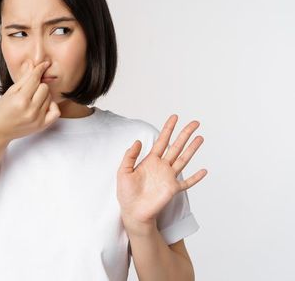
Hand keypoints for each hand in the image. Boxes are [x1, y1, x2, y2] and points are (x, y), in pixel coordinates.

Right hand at [0, 60, 59, 143]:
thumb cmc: (2, 110)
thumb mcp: (10, 92)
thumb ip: (24, 78)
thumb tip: (32, 64)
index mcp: (21, 100)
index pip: (35, 79)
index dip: (39, 70)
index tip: (44, 64)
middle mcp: (31, 110)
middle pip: (44, 88)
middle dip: (37, 86)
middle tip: (29, 91)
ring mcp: (37, 118)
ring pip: (50, 97)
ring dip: (42, 96)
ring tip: (32, 100)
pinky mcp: (42, 125)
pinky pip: (56, 111)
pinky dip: (52, 106)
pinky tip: (43, 106)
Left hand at [116, 114, 208, 229]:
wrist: (132, 211)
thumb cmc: (126, 193)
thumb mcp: (123, 171)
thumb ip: (130, 156)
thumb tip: (138, 141)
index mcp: (150, 161)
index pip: (161, 141)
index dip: (168, 129)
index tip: (175, 117)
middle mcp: (162, 166)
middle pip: (176, 146)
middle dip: (185, 134)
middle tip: (195, 122)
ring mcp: (169, 177)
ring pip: (183, 159)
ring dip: (192, 149)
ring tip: (200, 138)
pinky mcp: (173, 189)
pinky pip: (187, 182)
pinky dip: (196, 177)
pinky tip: (204, 171)